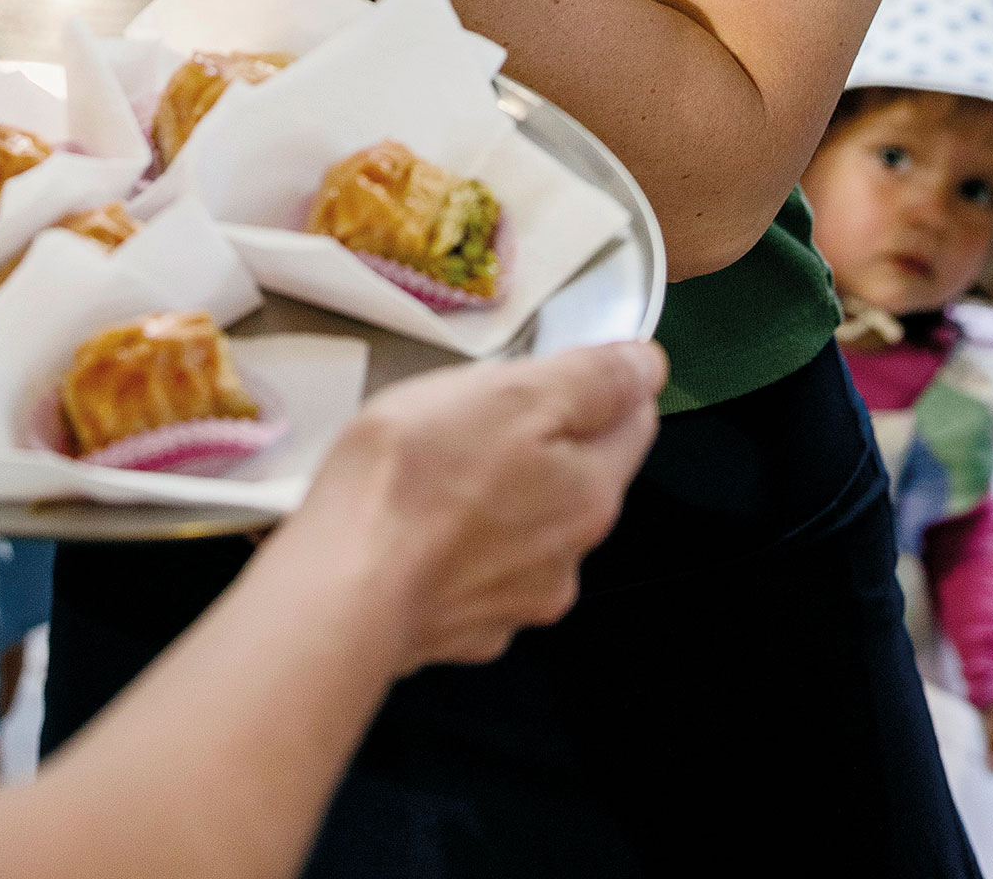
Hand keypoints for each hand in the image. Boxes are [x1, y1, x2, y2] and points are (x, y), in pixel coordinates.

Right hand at [298, 341, 665, 673]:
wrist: (346, 585)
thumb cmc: (418, 478)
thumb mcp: (512, 393)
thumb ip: (590, 379)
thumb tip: (646, 366)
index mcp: (590, 493)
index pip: (635, 420)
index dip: (602, 380)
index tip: (559, 362)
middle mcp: (568, 557)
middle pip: (579, 477)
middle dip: (542, 440)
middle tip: (478, 410)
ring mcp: (516, 602)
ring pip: (527, 526)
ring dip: (499, 496)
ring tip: (436, 468)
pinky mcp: (464, 630)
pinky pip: (476, 571)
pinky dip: (457, 546)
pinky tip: (415, 524)